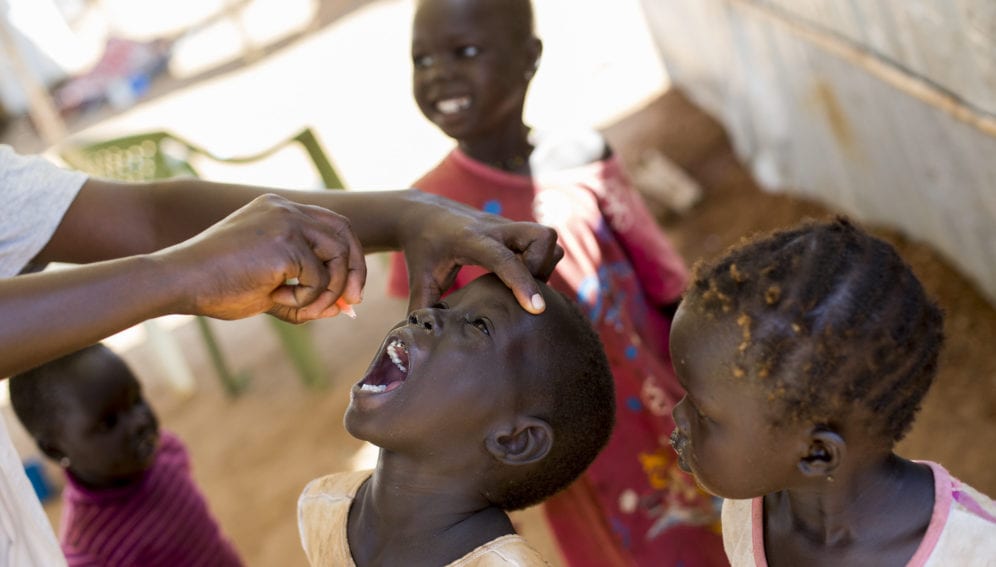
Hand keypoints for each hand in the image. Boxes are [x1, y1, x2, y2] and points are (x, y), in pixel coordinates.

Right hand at [158, 194, 364, 321]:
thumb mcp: (270, 286)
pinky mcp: (285, 244)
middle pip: (344, 234)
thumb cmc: (216, 286)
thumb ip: (306, 292)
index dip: (349, 257)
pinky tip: (276, 300)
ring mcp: (286, 222)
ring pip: (338, 258)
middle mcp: (285, 209)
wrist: (178, 281)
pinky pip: (319, 280)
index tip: (350, 290)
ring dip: (328, 292)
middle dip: (354, 272)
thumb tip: (342, 307)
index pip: (333, 225)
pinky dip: (306, 300)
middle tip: (351, 304)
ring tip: (299, 309)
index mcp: (279, 210)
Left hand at [398, 192, 561, 313]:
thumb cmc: (422, 251)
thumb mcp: (420, 281)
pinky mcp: (513, 230)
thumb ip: (424, 310)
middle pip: (542, 237)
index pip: (503, 258)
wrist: (423, 214)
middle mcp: (495, 229)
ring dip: (544, 264)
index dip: (522, 283)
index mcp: (470, 240)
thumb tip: (426, 345)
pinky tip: (520, 279)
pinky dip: (540, 262)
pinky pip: (542, 243)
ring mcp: (507, 227)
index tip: (537, 309)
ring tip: (523, 286)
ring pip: (547, 238)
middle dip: (543, 268)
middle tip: (524, 290)